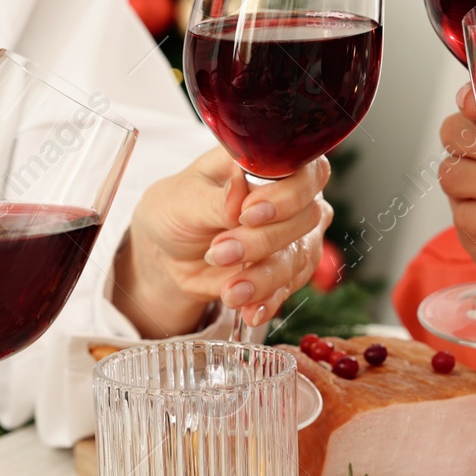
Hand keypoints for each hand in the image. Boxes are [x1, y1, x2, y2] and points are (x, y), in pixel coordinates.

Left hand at [116, 148, 330, 332]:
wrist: (169, 254)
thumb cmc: (177, 210)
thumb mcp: (183, 199)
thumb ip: (215, 198)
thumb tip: (239, 193)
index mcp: (269, 165)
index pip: (305, 171)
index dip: (287, 194)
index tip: (247, 213)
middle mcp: (292, 197)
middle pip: (306, 217)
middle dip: (264, 241)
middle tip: (220, 252)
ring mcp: (294, 235)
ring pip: (300, 257)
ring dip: (264, 277)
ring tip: (230, 290)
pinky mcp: (287, 270)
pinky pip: (290, 288)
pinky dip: (268, 300)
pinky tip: (249, 310)